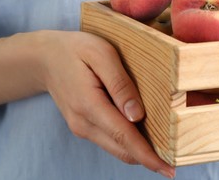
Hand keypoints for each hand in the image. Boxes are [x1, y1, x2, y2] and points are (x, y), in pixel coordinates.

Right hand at [38, 31, 174, 177]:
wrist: (44, 58)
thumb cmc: (75, 50)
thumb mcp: (101, 54)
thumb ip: (120, 84)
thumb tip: (137, 115)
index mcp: (89, 105)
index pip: (124, 137)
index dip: (148, 155)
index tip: (167, 170)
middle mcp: (83, 123)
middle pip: (123, 150)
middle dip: (149, 158)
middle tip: (174, 164)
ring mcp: (82, 128)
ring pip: (117, 149)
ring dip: (140, 152)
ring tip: (164, 150)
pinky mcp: (84, 127)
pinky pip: (111, 141)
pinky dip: (129, 143)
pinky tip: (145, 136)